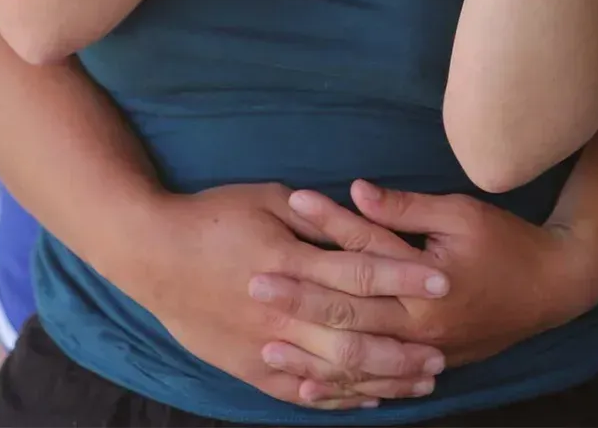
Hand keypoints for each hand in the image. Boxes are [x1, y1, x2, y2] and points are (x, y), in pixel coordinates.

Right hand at [130, 183, 451, 410]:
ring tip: (421, 379)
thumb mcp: (265, 198)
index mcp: (289, 262)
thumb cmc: (211, 216)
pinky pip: (301, 392)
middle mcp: (281, 311)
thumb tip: (358, 219)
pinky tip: (368, 399)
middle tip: (444, 349)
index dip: (404, 277)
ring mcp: (264, 345)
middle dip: (404, 343)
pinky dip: (338, 397)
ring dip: (382, 377)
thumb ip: (313, 216)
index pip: (360, 273)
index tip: (442, 280)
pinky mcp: (249, 367)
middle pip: (355, 333)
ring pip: (334, 370)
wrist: (152, 254)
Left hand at [251, 181, 597, 405]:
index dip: (323, 231)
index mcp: (423, 284)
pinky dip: (342, 389)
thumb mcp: (458, 213)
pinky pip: (377, 384)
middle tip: (253, 287)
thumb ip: (404, 209)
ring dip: (310, 353)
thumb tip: (355, 189)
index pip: (362, 255)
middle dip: (299, 300)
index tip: (286, 211)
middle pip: (348, 313)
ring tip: (264, 348)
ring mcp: (422, 352)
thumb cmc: (505, 242)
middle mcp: (418, 326)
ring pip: (357, 359)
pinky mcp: (427, 366)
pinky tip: (309, 389)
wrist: (552, 287)